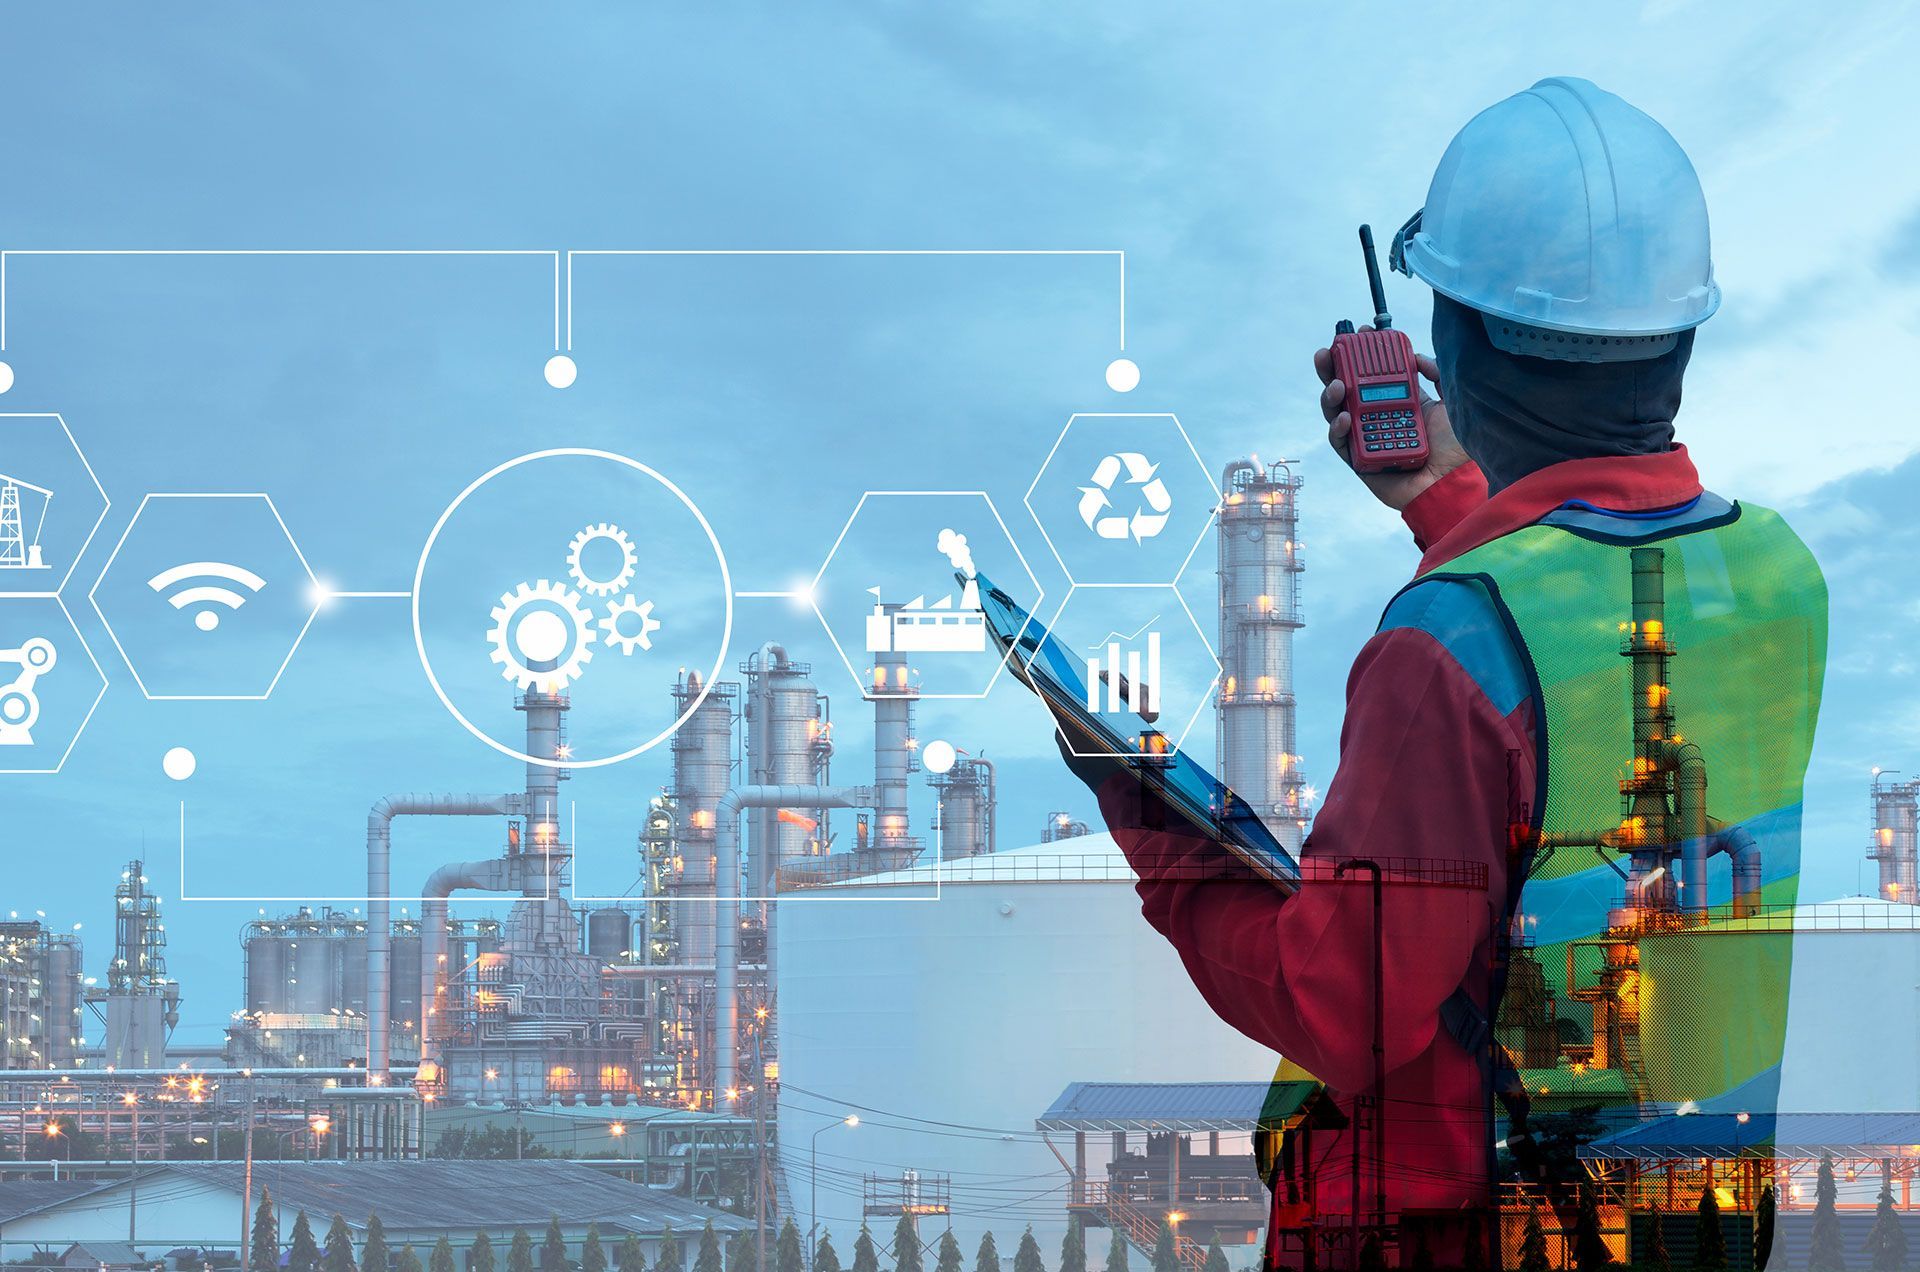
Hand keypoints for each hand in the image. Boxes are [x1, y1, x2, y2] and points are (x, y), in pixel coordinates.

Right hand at [1313, 331, 1469, 511]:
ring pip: (1336, 412)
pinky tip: (1343, 418)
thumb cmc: (1457, 448)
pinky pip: (1341, 442)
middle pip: (1347, 389)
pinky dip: (1338, 428)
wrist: (1455, 483)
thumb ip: (1438, 376)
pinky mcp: (1359, 461)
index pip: (1373, 373)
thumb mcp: (1453, 403)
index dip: (1362, 354)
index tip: (1359, 333)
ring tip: (1336, 385)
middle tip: (1328, 351)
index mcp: (1400, 401)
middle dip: (1333, 368)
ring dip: (1331, 396)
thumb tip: (1416, 358)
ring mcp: (1366, 438)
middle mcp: (1379, 417)